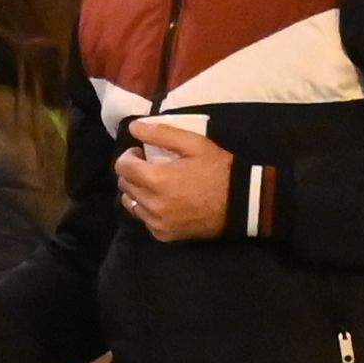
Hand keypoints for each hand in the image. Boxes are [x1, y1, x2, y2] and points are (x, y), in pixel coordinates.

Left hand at [116, 120, 239, 242]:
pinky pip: (144, 219)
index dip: (129, 156)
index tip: (143, 153)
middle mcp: (153, 204)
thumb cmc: (219, 170)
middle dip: (132, 172)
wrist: (241, 204)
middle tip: (150, 166)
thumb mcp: (194, 144)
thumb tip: (133, 127)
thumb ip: (161, 133)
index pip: (122, 167)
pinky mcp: (164, 235)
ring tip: (156, 184)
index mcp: (157, 180)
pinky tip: (164, 201)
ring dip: (137, 191)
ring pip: (131, 203)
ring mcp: (157, 223)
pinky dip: (148, 209)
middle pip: (124, 185)